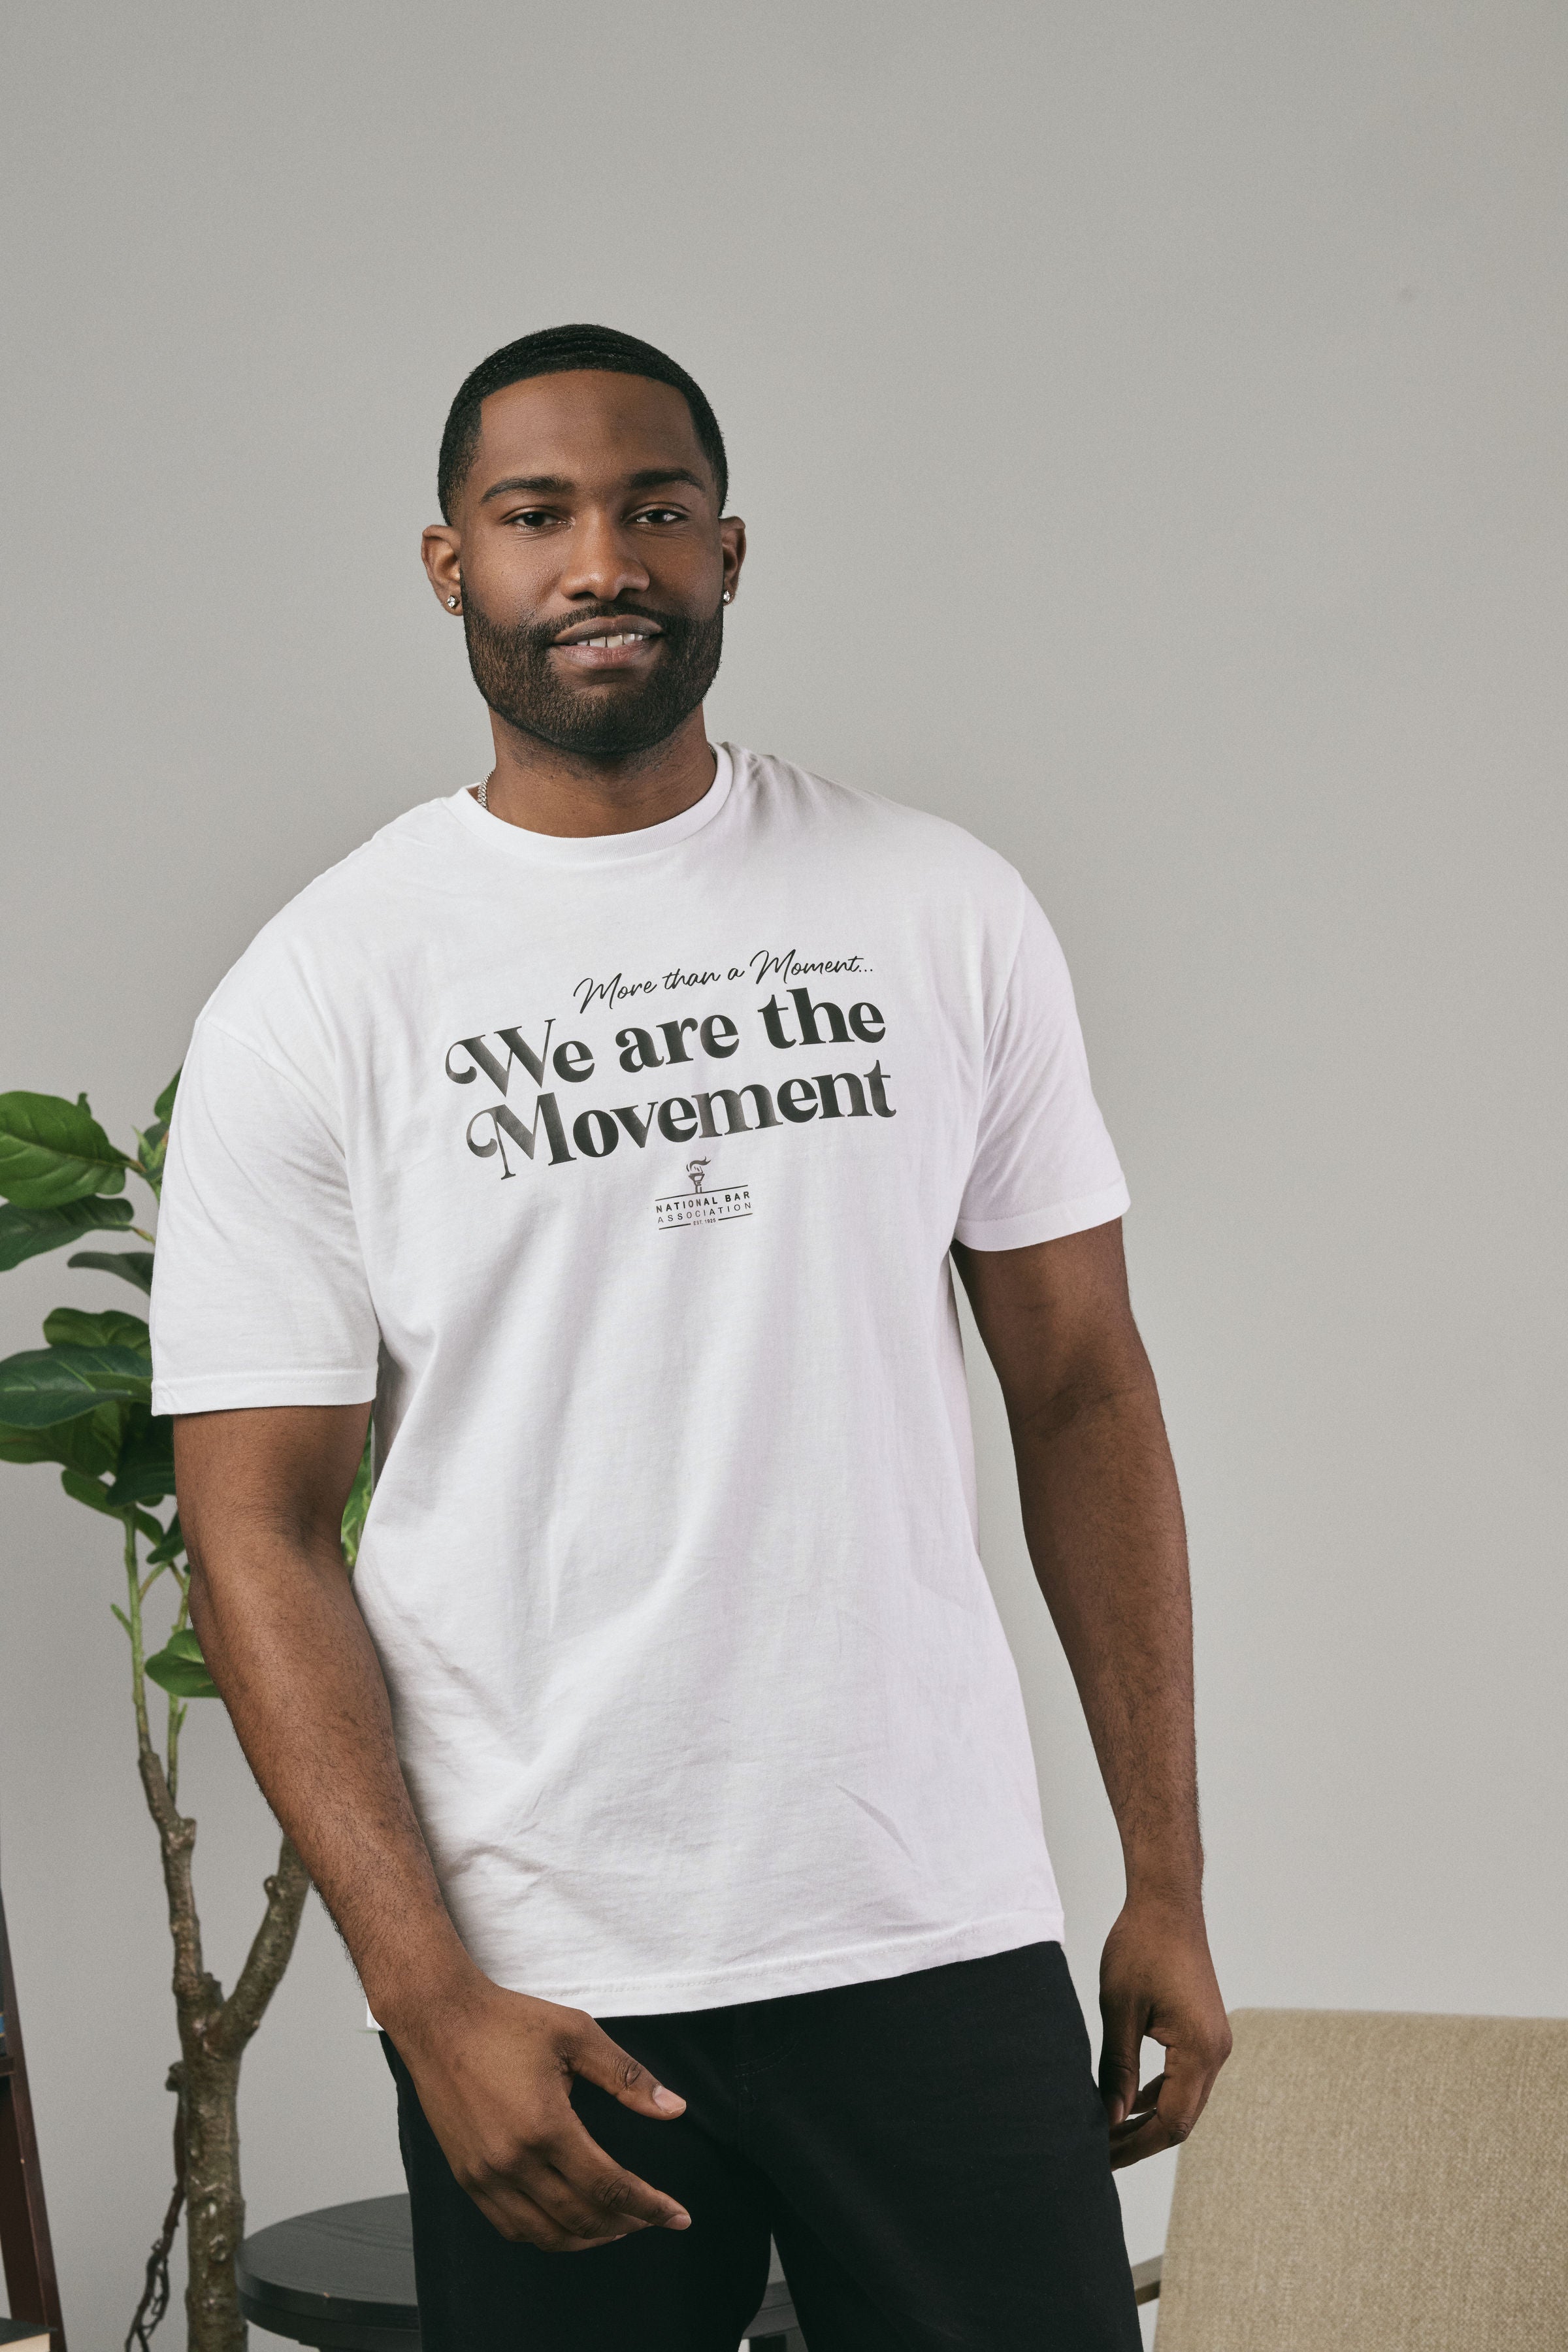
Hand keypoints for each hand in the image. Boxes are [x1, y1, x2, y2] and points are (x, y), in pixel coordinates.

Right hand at [394, 1977, 692, 2249]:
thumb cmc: (508, 2021)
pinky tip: (567, 2223)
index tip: (678, 2217)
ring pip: (545, 2233)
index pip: (609, 2186)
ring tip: (618, 2227)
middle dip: (626, 2224)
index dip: (649, 2206)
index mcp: (545, 2126)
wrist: (439, 2019)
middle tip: (653, 2218)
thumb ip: (627, 2077)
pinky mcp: (467, 2176)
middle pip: (581, 2217)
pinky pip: (511, 2226)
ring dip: (588, 2238)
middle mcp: (512, 2160)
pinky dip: (546, 2234)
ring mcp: (485, 2174)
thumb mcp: (577, 2034)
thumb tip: (675, 2109)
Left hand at [1098, 1894, 1230, 2168]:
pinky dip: (1160, 2094)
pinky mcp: (1206, 2031)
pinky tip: (1132, 2101)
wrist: (1167, 1904)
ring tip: (1110, 2132)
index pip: (1171, 2120)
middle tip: (1101, 2153)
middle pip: (1183, 2118)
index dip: (1135, 2144)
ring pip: (1186, 2100)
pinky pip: (1186, 2077)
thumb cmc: (1141, 1946)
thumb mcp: (1119, 2010)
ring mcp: (1215, 2041)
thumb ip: (1117, 2069)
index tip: (1101, 2157)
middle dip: (1142, 2138)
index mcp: (1199, 2049)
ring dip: (1151, 2118)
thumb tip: (1111, 2119)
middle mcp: (1216, 2051)